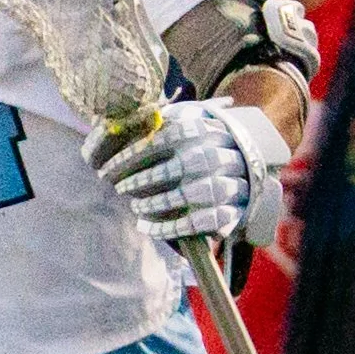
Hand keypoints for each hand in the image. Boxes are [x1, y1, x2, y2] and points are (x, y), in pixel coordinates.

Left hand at [83, 102, 288, 247]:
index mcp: (203, 131)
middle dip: (139, 181)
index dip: (130, 156)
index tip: (107, 168)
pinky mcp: (228, 212)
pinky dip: (164, 229)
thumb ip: (158, 124)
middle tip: (119, 187)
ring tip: (135, 206)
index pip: (161, 140)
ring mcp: (225, 185)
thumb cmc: (201, 149)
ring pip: (181, 197)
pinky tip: (146, 227)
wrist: (247, 175)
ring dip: (151, 205)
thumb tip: (114, 124)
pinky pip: (192, 224)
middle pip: (170, 170)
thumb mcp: (187, 129)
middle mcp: (216, 156)